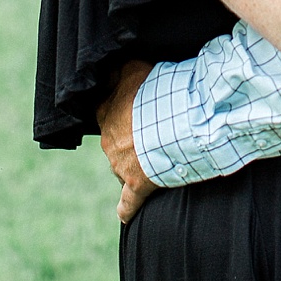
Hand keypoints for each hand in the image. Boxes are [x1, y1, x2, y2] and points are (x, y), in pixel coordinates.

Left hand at [96, 60, 156, 223]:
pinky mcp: (136, 185)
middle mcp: (108, 138)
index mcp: (107, 111)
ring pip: (120, 167)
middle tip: (151, 131)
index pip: (105, 107)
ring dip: (133, 164)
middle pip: (113, 139)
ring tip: (155, 160)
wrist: (175, 122)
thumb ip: (125, 68)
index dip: (120, 107)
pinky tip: (125, 214)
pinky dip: (126, 209)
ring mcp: (120, 164)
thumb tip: (117, 65)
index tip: (135, 107)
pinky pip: (127, 203)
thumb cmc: (158, 91)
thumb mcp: (138, 68)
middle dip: (128, 137)